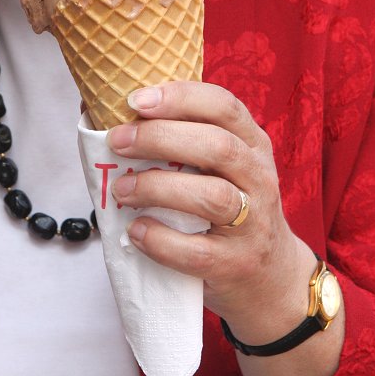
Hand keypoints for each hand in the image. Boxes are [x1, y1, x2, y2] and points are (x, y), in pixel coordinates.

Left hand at [107, 79, 315, 343]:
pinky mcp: (236, 264)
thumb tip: (104, 110)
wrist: (270, 278)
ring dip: (158, 188)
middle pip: (217, 146)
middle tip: (118, 141)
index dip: (180, 97)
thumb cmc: (228, 209)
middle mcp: (259, 178)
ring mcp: (253, 224)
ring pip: (212, 197)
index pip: (224, 106)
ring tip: (122, 190)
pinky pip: (198, 251)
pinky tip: (136, 231)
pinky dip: (161, 240)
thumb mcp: (221, 168)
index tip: (135, 99)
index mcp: (252, 144)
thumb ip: (182, 140)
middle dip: (161, 137)